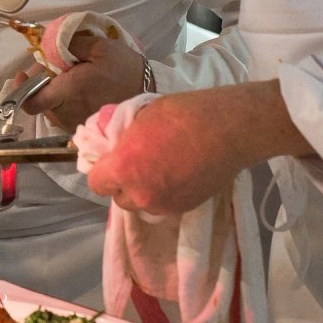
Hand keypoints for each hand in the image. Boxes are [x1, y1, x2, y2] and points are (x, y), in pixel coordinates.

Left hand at [22, 28, 147, 133]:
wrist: (148, 93)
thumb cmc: (123, 68)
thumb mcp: (99, 46)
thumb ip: (68, 43)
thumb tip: (45, 42)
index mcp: (69, 92)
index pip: (31, 102)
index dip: (21, 89)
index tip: (22, 74)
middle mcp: (67, 113)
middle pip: (39, 100)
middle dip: (41, 82)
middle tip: (53, 66)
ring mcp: (73, 123)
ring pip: (49, 107)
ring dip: (52, 91)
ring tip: (68, 76)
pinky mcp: (81, 127)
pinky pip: (61, 113)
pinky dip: (62, 100)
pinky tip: (76, 89)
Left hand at [84, 82, 309, 214]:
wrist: (226, 129)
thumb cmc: (181, 114)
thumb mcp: (139, 117)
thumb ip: (121, 138)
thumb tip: (113, 145)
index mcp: (122, 168)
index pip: (96, 183)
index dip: (102, 172)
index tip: (111, 161)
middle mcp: (139, 193)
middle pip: (118, 198)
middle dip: (123, 183)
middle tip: (136, 164)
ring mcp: (163, 204)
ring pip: (141, 205)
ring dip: (143, 191)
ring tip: (158, 170)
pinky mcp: (185, 209)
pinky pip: (162, 206)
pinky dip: (163, 195)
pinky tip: (176, 175)